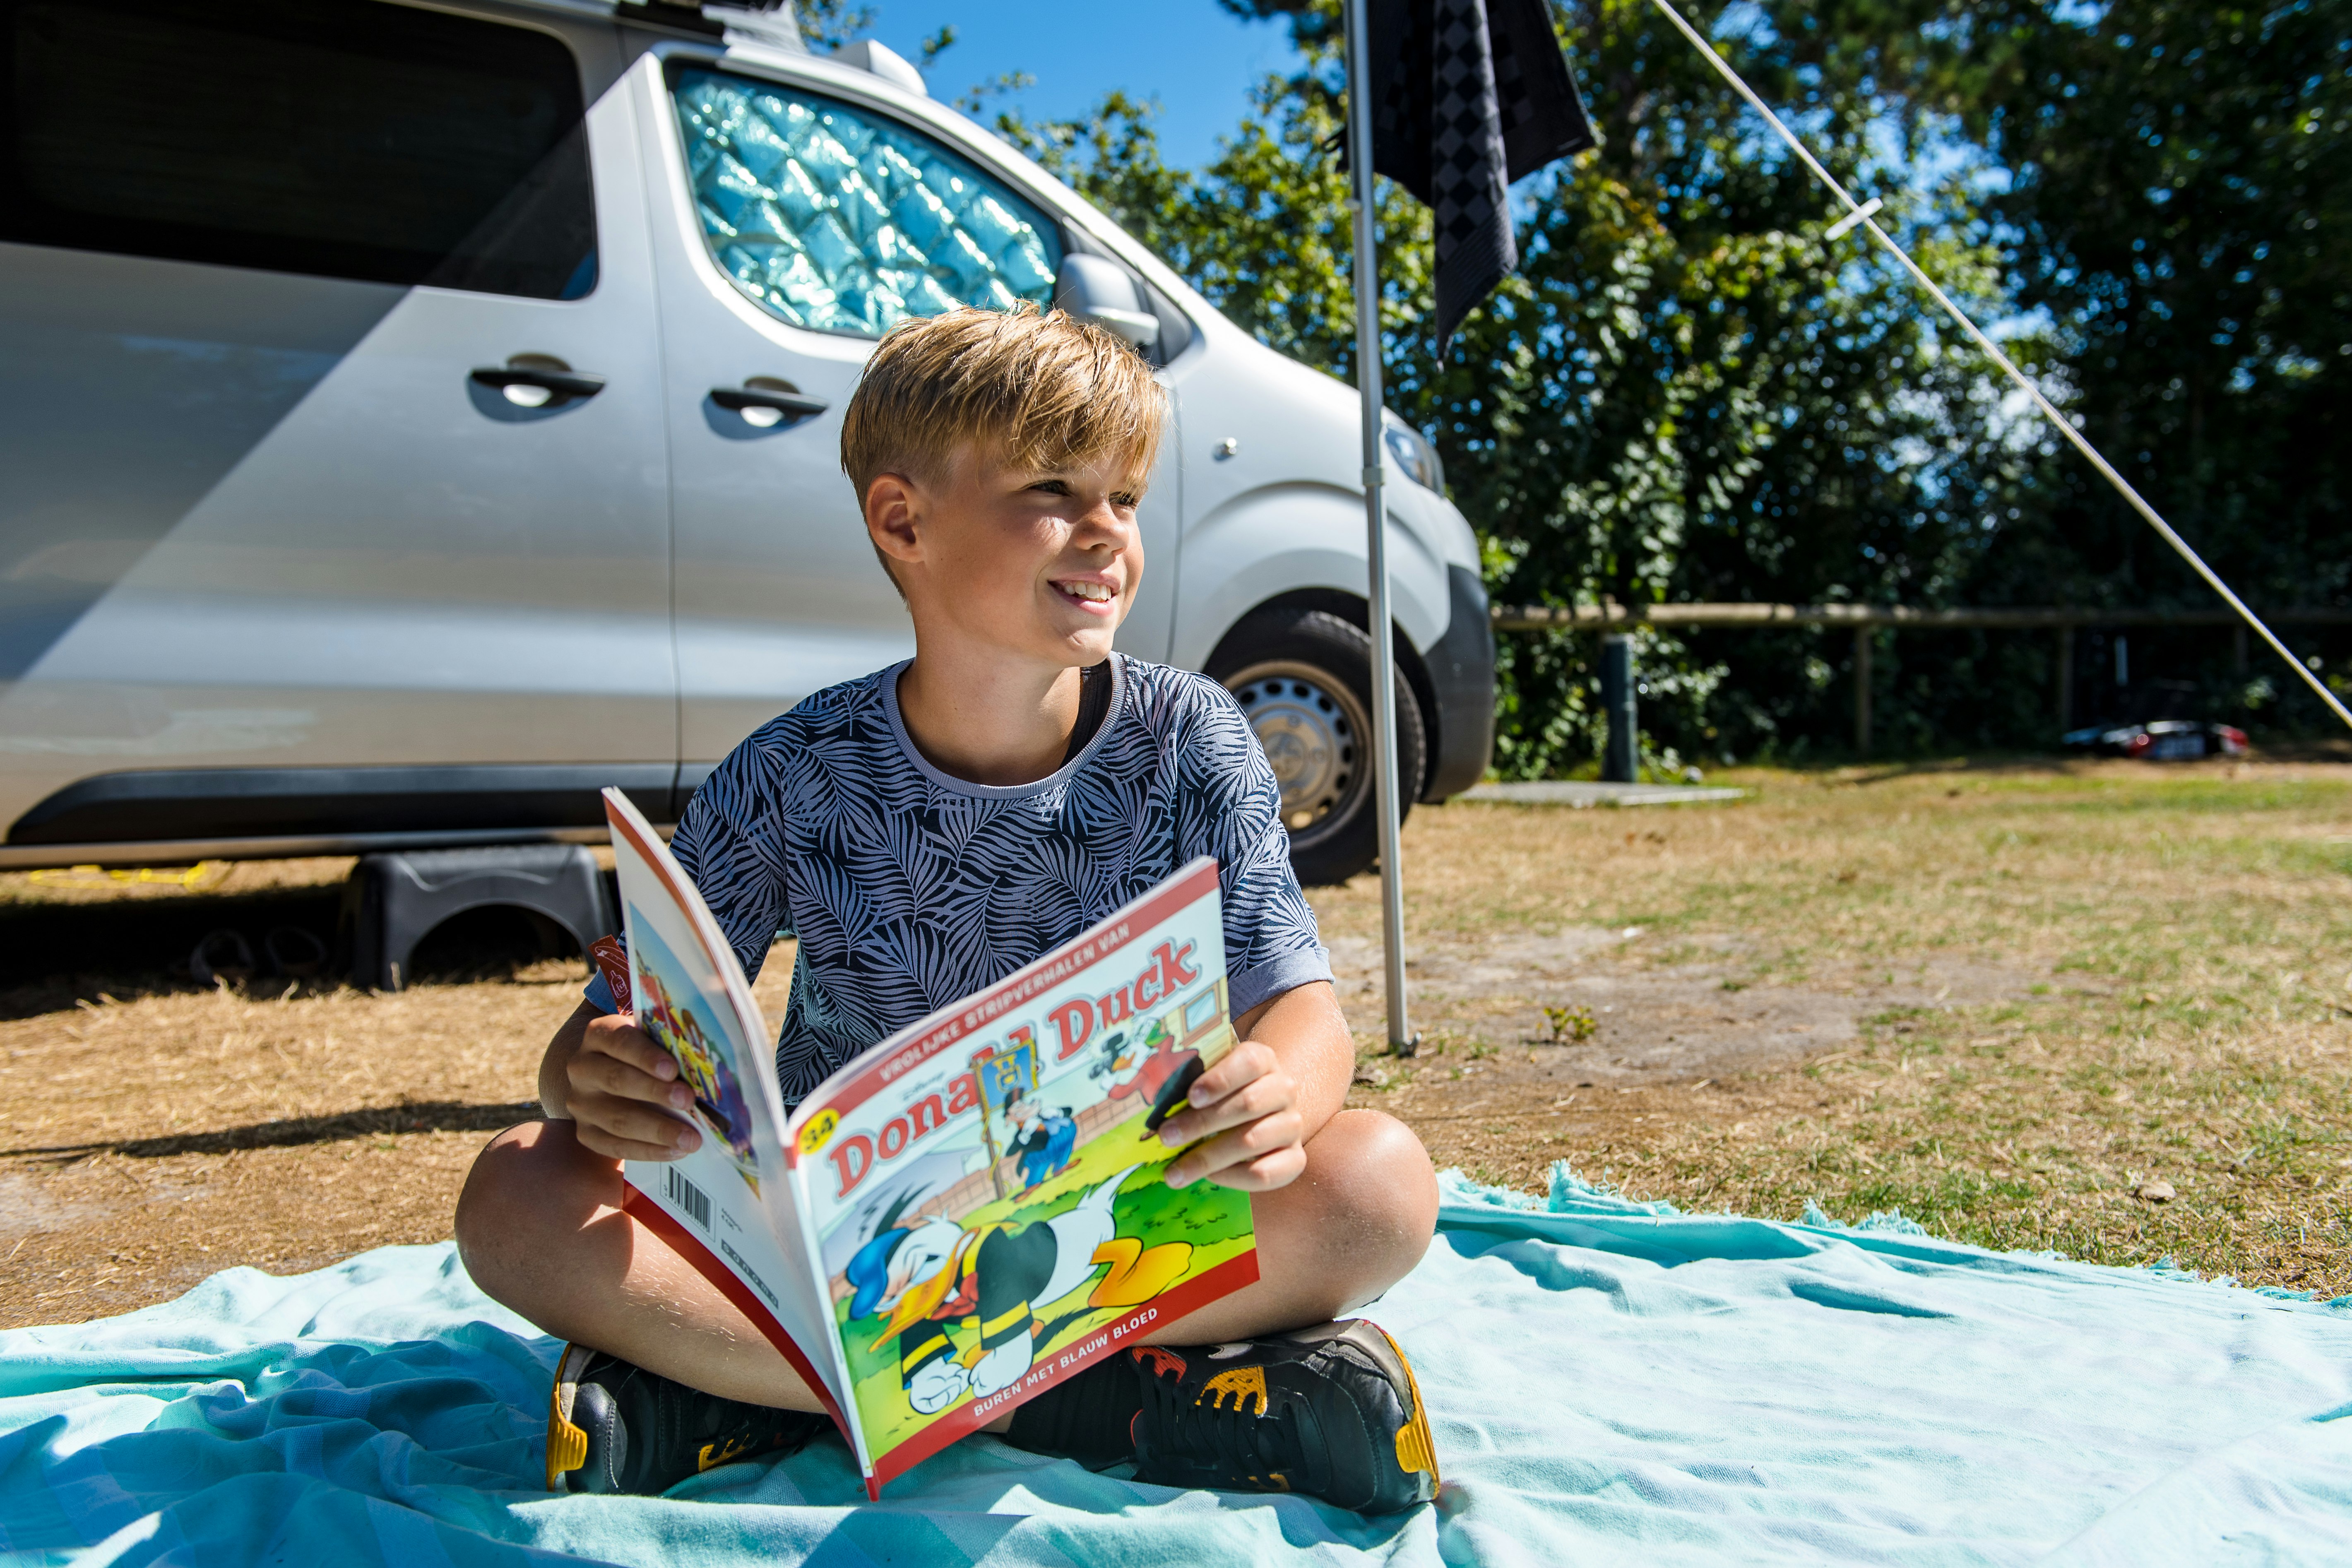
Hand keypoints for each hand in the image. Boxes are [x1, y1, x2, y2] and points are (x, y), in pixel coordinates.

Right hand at [562, 1012, 703, 1161]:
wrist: (609, 1075)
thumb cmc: (643, 1054)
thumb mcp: (651, 1040)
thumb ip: (669, 1046)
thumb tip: (705, 1066)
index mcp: (599, 1035)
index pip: (620, 1041)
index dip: (645, 1056)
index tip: (672, 1069)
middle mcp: (582, 1068)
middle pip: (617, 1080)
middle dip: (655, 1093)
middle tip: (688, 1101)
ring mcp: (580, 1103)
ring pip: (616, 1119)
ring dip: (657, 1130)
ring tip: (690, 1139)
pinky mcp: (585, 1132)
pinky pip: (613, 1146)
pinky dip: (647, 1151)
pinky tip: (674, 1151)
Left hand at [1156, 1040, 1305, 1191]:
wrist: (1262, 1115)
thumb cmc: (1224, 1095)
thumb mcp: (1210, 1080)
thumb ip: (1189, 1084)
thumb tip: (1152, 1106)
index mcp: (1263, 1060)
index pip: (1249, 1062)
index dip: (1220, 1079)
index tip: (1191, 1097)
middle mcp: (1284, 1089)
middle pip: (1248, 1103)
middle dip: (1201, 1123)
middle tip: (1166, 1137)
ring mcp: (1292, 1125)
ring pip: (1252, 1140)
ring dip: (1208, 1157)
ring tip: (1175, 1171)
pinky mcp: (1295, 1159)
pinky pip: (1265, 1173)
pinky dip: (1232, 1177)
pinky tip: (1209, 1177)